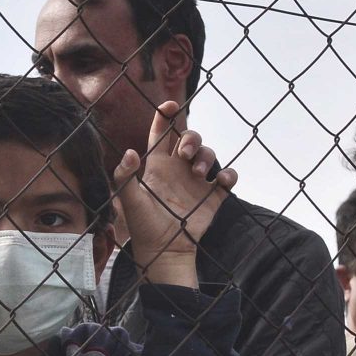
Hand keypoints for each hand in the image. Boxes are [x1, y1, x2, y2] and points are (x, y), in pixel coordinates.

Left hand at [113, 100, 237, 284]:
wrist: (165, 251)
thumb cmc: (144, 227)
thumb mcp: (130, 201)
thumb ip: (125, 176)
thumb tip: (130, 152)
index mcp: (157, 166)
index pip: (161, 134)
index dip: (165, 116)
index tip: (170, 104)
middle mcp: (178, 169)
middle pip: (189, 138)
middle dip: (190, 138)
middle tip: (184, 155)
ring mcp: (197, 182)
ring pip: (208, 154)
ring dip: (206, 156)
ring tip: (198, 173)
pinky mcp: (212, 196)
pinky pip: (227, 177)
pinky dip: (229, 174)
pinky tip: (223, 181)